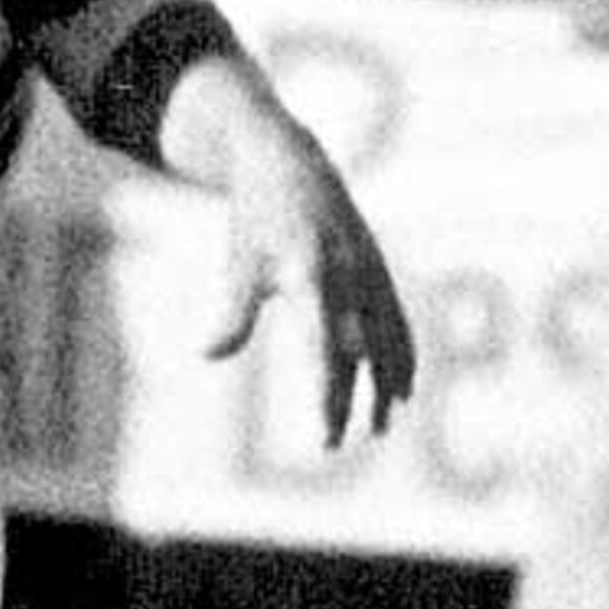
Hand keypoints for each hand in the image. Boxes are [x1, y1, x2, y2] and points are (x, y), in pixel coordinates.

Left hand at [200, 117, 418, 447]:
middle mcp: (349, 274)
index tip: (324, 437)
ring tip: (382, 428)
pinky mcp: (378, 268)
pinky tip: (402, 388)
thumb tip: (206, 353)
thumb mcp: (240, 261)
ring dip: (387, 383)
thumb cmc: (258, 218)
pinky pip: (398, 319)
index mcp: (313, 274)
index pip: (324, 351)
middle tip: (339, 445)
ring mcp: (370, 270)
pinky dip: (403, 354)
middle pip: (359, 352)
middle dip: (354, 400)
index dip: (327, 396)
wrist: (291, 162)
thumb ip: (231, 311)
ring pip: (388, 338)